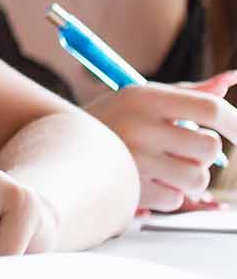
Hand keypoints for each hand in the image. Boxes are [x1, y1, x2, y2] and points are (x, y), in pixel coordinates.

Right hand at [85, 72, 236, 211]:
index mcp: (145, 97)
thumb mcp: (145, 97)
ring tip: (162, 164)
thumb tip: (230, 78)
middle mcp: (139, 126)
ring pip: (198, 178)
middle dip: (204, 152)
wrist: (58, 142)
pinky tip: (145, 179)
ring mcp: (133, 160)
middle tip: (182, 148)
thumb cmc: (115, 118)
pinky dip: (168, 193)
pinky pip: (176, 199)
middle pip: (210, 148)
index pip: (210, 109)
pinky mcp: (129, 189)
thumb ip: (190, 93)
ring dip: (189, 176)